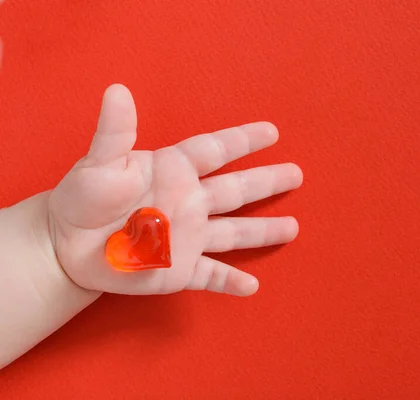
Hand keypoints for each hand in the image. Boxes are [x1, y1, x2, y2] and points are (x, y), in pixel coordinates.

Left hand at [48, 84, 302, 295]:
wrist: (67, 246)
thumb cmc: (83, 198)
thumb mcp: (98, 164)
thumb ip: (115, 133)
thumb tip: (117, 90)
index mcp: (174, 172)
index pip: (215, 151)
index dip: (243, 141)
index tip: (272, 132)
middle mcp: (189, 202)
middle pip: (235, 190)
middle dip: (267, 181)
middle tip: (297, 174)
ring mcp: (187, 237)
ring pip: (233, 233)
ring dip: (262, 232)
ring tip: (293, 228)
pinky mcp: (177, 270)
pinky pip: (210, 275)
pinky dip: (231, 282)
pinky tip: (252, 286)